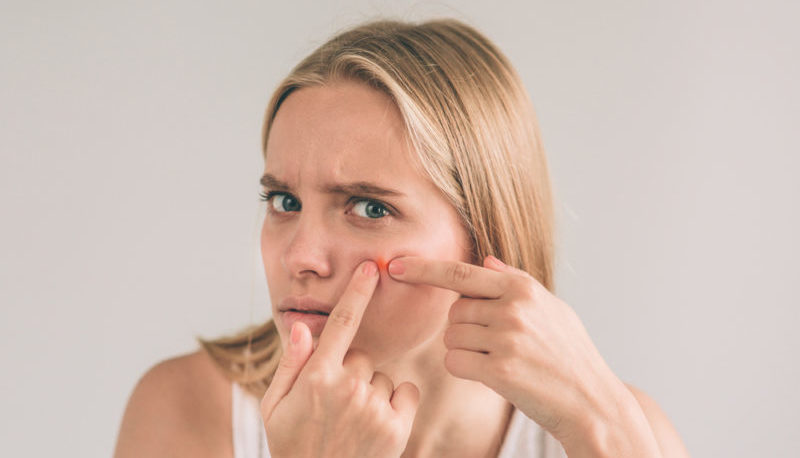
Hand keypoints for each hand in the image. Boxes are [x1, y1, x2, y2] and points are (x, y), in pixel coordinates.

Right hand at [260, 260, 419, 457]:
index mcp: (316, 378)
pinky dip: (398, 402)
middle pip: (362, 356)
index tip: (372, 268)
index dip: (357, 292)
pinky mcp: (397, 427)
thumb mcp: (275, 406)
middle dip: (352, 372)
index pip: (341, 324)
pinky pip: (406, 391)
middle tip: (336, 404)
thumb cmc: (292, 445)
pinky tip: (377, 423)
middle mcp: (347, 388)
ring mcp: (374, 407)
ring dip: (373, 391)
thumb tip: (302, 327)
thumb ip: (291, 364)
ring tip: (353, 421)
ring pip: (384, 376)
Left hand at [386, 255, 633, 447]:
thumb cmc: (569, 353)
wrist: (592, 401)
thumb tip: (486, 262)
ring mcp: (506, 340)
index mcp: (523, 288)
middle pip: (454, 312)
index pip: (460, 273)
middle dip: (466, 328)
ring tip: (502, 360)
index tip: (394, 266)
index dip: (423, 270)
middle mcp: (513, 309)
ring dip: (466, 351)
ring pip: (451, 338)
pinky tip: (493, 375)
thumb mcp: (551, 308)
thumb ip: (515, 282)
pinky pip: (454, 362)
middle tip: (499, 344)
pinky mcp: (499, 371)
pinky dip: (465, 369)